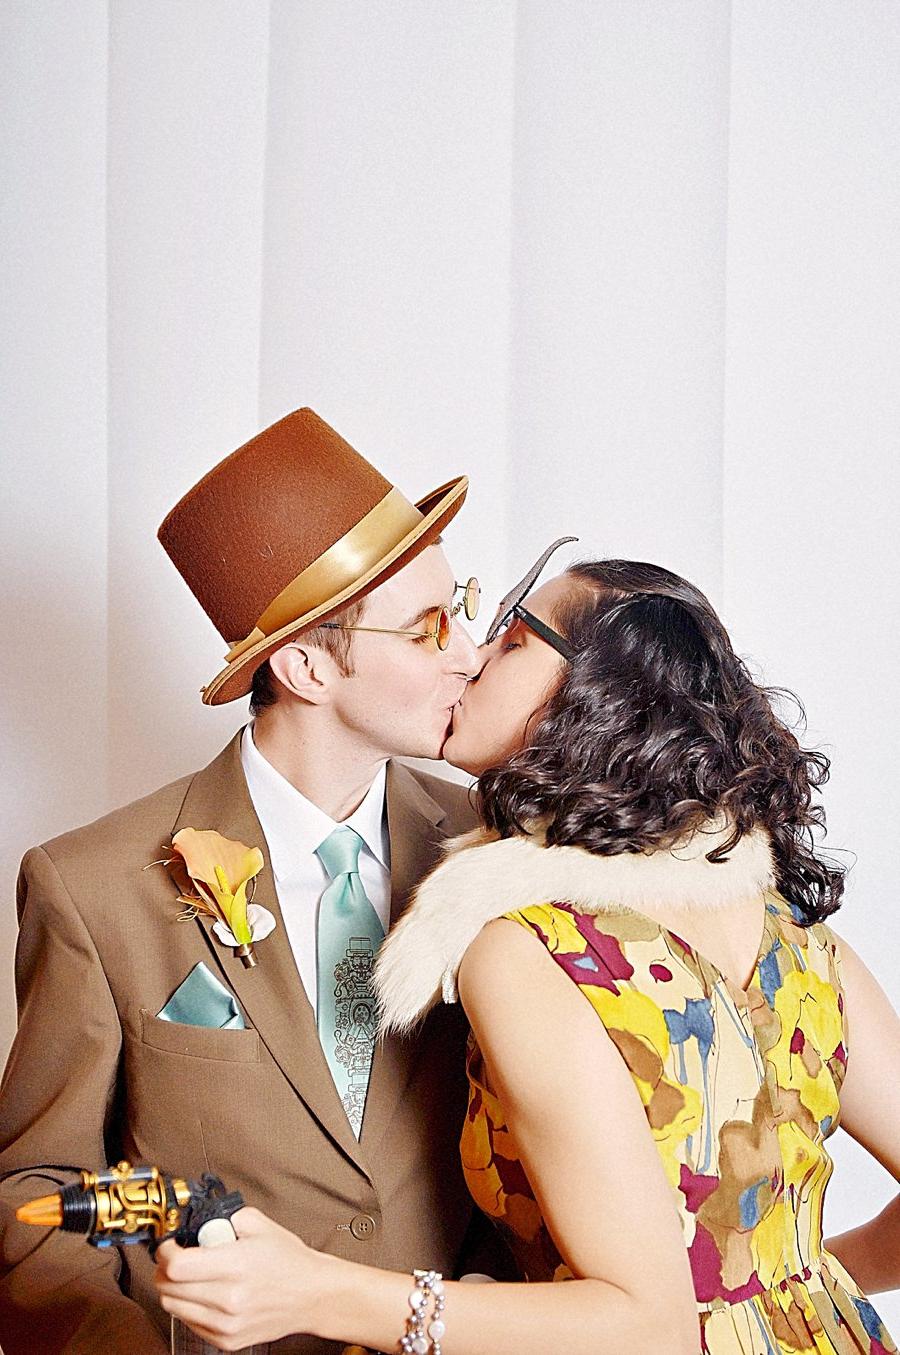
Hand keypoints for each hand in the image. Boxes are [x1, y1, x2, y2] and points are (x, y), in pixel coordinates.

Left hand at [154, 1206, 328, 1350]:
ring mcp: (227, 1324)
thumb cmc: (289, 1261)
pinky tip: (204, 1293)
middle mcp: (229, 1299)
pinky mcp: (227, 1341)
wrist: (312, 1296)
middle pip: (169, 1288)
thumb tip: (200, 1220)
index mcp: (237, 1266)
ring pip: (174, 1307)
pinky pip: (189, 1323)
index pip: (178, 1266)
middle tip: (175, 1257)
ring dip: (174, 1288)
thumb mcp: (260, 1225)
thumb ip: (226, 1217)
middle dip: (164, 1269)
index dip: (165, 1252)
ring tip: (190, 1275)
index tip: (169, 1244)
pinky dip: (189, 1306)